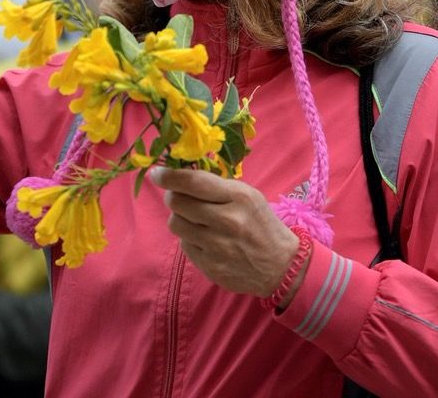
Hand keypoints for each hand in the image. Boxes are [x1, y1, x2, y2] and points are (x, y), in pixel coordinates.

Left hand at [150, 168, 303, 303]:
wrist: (281, 266)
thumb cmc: (262, 224)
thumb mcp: (248, 196)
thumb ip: (217, 187)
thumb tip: (181, 176)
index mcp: (239, 197)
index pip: (193, 182)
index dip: (169, 176)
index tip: (157, 173)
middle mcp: (227, 221)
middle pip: (178, 203)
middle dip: (173, 196)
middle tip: (178, 195)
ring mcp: (217, 246)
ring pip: (176, 224)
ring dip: (179, 217)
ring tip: (195, 218)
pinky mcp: (209, 266)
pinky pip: (184, 244)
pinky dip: (189, 238)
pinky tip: (204, 238)